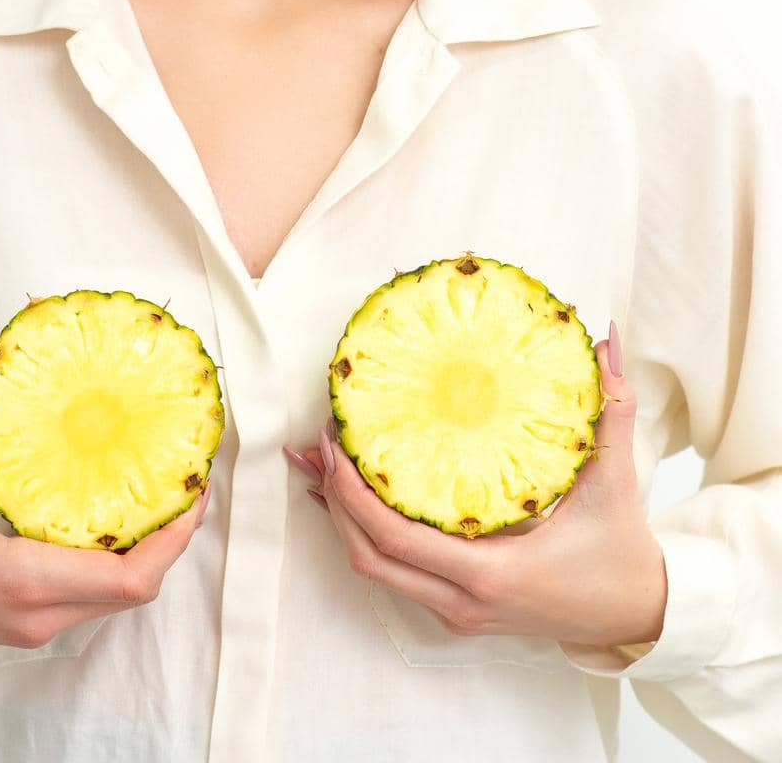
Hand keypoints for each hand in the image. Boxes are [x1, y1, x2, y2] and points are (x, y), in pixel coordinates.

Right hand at [0, 314, 209, 665]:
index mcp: (22, 578)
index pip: (128, 577)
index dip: (174, 535)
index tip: (195, 486)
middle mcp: (40, 612)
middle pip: (137, 587)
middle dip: (175, 535)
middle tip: (190, 475)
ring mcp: (38, 624)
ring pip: (120, 595)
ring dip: (151, 547)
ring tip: (166, 486)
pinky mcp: (32, 622)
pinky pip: (96, 595)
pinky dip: (120, 558)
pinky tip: (123, 511)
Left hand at [284, 325, 666, 649]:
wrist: (639, 617)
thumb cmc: (622, 554)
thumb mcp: (615, 481)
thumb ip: (613, 410)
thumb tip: (607, 341)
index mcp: (491, 571)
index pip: (394, 537)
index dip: (352, 491)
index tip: (335, 439)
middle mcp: (463, 599)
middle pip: (367, 556)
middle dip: (333, 499)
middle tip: (319, 441)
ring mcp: (457, 611)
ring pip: (376, 569)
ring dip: (343, 518)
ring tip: (320, 462)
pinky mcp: (459, 609)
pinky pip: (396, 573)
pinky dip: (368, 534)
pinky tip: (352, 497)